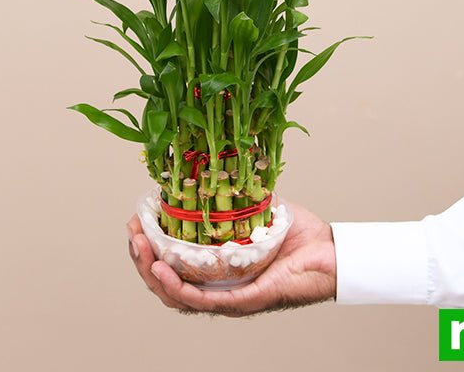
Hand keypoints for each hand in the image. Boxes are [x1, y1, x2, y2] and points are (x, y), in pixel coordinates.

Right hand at [126, 201, 336, 316]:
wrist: (331, 252)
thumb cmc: (298, 235)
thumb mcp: (257, 207)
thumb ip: (235, 191)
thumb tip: (213, 162)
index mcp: (218, 264)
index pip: (173, 261)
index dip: (150, 244)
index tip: (136, 220)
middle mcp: (218, 284)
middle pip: (167, 280)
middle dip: (142, 257)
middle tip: (132, 233)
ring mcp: (228, 296)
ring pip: (176, 294)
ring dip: (151, 271)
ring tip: (139, 248)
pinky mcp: (242, 301)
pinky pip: (202, 300)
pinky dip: (177, 287)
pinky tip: (161, 268)